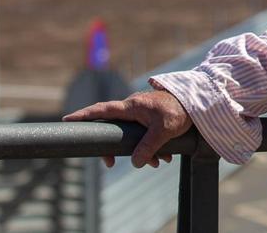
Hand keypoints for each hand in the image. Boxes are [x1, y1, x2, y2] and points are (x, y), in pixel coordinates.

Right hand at [62, 90, 192, 167]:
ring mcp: (142, 113)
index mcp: (132, 106)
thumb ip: (148, 147)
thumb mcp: (163, 131)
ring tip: (157, 163)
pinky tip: (165, 157)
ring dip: (143, 152)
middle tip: (111, 163)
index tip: (67, 119)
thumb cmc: (180, 110)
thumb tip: (137, 163)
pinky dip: (153, 148)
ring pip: (133, 136)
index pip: (103, 110)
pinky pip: (146, 136)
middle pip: (115, 130)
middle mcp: (134, 108)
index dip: (84, 115)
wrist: (199, 102)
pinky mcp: (152, 119)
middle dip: (116, 149)